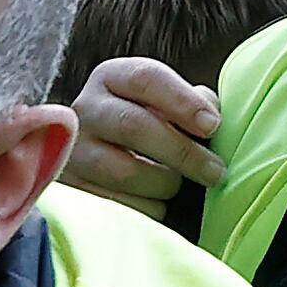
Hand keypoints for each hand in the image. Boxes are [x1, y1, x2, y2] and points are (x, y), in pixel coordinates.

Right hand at [65, 55, 222, 213]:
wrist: (97, 157)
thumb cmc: (145, 126)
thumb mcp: (164, 103)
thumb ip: (191, 102)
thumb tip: (210, 118)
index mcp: (111, 78)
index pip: (146, 78)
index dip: (182, 101)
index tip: (212, 125)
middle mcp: (84, 110)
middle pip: (133, 125)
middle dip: (181, 151)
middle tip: (215, 172)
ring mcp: (71, 152)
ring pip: (123, 170)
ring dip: (163, 184)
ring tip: (177, 186)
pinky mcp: (71, 191)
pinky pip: (115, 205)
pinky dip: (145, 208)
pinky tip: (154, 202)